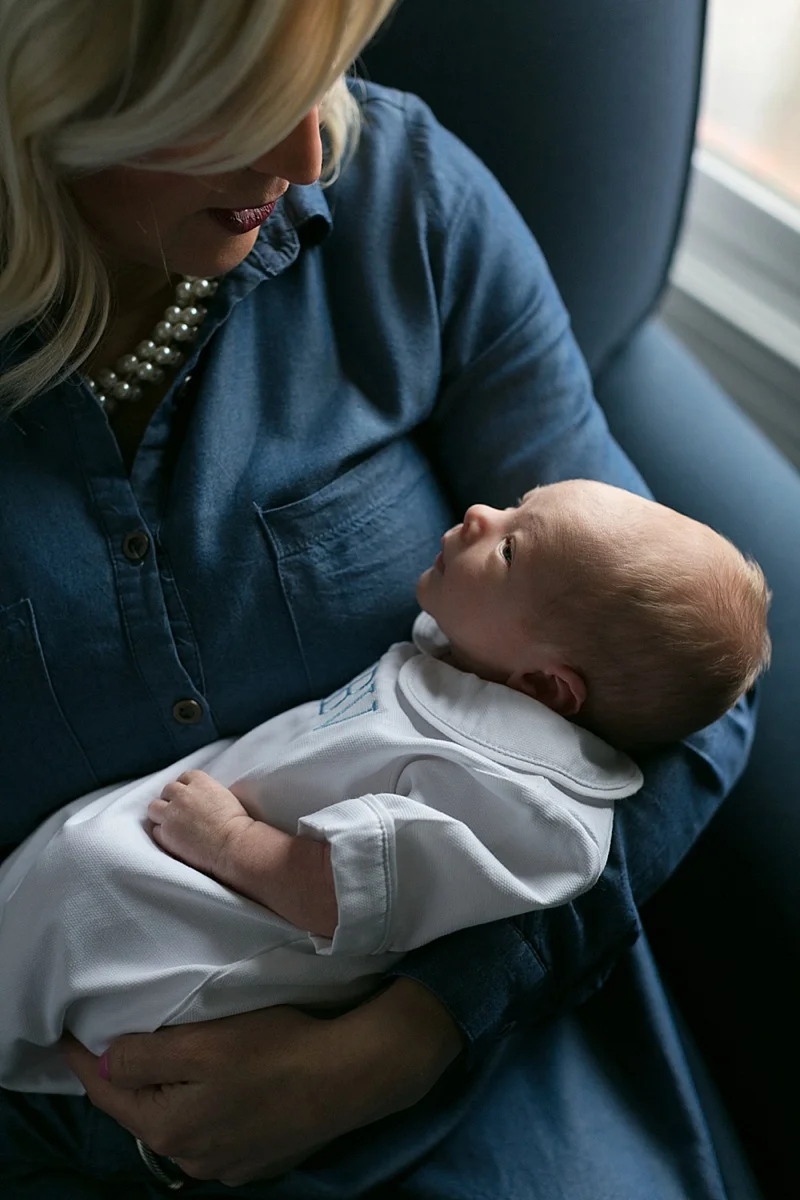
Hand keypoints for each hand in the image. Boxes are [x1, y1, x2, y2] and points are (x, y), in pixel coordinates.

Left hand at [60, 980, 463, 1185]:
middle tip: (114, 1042)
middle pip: (142, 1112)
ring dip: (167, 1095)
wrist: (350, 1075)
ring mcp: (227, 1164)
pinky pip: (214, 1133)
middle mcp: (192, 1157)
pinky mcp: (259, 1159)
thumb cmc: (276, 1049)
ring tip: (166, 1061)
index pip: (108, 1092)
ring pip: (179, 1124)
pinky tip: (218, 1087)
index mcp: (170, 1127)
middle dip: (125, 1080)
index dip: (83, 1061)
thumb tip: (107, 1061)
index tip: (68, 1035)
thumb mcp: (203, 1042)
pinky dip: (204, 1108)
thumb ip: (146, 1056)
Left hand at [147, 769, 252, 879]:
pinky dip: (163, 833)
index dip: (186, 788)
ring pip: (154, 807)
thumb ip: (206, 791)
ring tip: (172, 824)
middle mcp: (182, 794)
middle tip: (181, 812)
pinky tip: (174, 839)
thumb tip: (198, 797)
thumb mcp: (224, 795)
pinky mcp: (165, 833)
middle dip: (172, 799)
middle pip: (167, 790)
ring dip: (161, 813)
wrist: (233, 845)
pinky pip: (156, 830)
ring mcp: (171, 814)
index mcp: (200, 781)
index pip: (184, 778)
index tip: (190, 798)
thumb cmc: (236, 823)